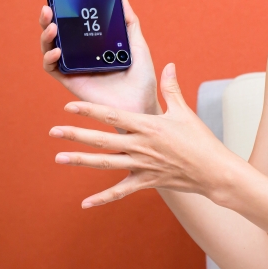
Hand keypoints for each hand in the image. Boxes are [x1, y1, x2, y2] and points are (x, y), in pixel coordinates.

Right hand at [39, 0, 160, 114]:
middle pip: (61, 29)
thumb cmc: (142, 79)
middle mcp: (82, 52)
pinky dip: (50, 57)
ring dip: (47, 33)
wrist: (142, 105)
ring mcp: (74, 66)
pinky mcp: (69, 81)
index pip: (82, 17)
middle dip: (51, 14)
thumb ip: (130, 24)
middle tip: (50, 4)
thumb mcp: (138, 46)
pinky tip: (56, 50)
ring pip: (50, 45)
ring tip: (52, 24)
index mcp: (97, 42)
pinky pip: (52, 68)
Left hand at [50, 64, 234, 207]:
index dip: (89, 110)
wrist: (214, 171)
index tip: (69, 106)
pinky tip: (85, 203)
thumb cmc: (200, 140)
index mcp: (148, 126)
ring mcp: (142, 166)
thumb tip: (169, 65)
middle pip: (102, 140)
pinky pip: (120, 191)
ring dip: (81, 160)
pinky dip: (103, 198)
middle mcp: (141, 146)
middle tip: (54, 131)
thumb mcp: (184, 112)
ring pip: (105, 163)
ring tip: (59, 157)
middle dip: (75, 135)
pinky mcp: (146, 181)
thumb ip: (171, 89)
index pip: (112, 116)